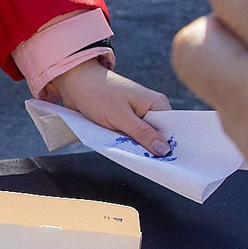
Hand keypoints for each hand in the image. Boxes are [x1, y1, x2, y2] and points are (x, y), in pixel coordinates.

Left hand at [44, 60, 171, 153]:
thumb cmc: (98, 92)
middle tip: (149, 165)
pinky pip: (130, 138)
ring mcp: (137, 116)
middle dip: (152, 150)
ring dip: (136, 148)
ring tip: (134, 158)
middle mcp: (150, 110)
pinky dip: (126, 144)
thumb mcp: (121, 116)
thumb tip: (164, 150)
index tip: (169, 165)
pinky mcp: (125, 122)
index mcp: (157, 104)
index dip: (170, 147)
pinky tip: (123, 151)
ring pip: (142, 140)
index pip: (173, 130)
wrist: (75, 82)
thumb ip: (142, 133)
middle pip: (157, 137)